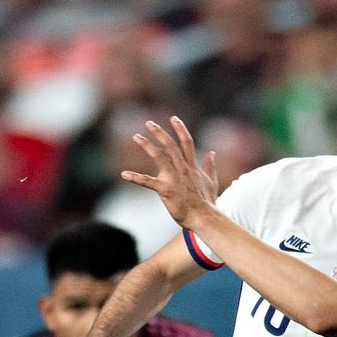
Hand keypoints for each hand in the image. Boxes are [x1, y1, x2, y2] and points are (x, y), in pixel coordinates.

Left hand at [119, 116, 218, 230]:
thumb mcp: (212, 181)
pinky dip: (135, 177)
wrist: (203, 217)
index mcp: (192, 166)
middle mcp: (182, 168)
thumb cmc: (207, 202)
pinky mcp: (165, 189)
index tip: (174, 119)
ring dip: (147, 145)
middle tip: (149, 123)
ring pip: (159, 156)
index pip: (186, 142)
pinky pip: (147, 182)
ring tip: (136, 137)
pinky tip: (124, 174)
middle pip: (170, 145)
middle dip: (160, 132)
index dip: (180, 129)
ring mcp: (173, 178)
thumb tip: (212, 153)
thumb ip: (210, 166)